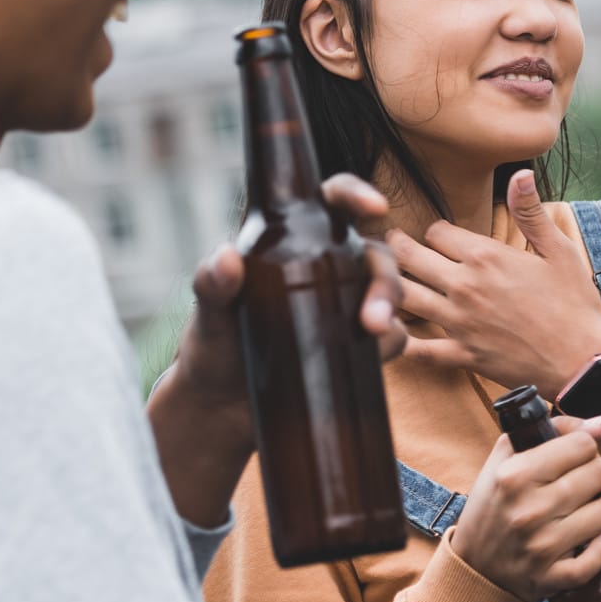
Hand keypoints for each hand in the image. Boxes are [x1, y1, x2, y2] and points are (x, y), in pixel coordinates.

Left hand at [148, 174, 403, 526]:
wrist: (222, 406)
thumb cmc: (213, 346)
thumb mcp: (208, 314)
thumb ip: (211, 284)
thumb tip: (227, 257)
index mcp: (292, 240)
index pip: (333, 202)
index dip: (357, 195)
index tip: (374, 208)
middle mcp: (327, 266)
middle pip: (375, 255)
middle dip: (385, 280)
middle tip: (373, 320)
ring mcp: (345, 305)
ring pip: (390, 292)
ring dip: (392, 312)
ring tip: (372, 338)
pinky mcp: (356, 344)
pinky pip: (390, 336)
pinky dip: (391, 344)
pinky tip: (374, 360)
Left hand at [393, 172, 600, 397]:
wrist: (583, 361)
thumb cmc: (575, 305)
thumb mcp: (560, 252)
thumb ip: (531, 212)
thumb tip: (521, 174)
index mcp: (487, 257)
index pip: (436, 232)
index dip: (435, 232)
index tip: (436, 237)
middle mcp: (465, 286)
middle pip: (410, 258)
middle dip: (397, 247)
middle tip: (388, 244)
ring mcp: (459, 322)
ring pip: (405, 297)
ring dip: (388, 286)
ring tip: (381, 278)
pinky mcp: (461, 354)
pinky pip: (417, 349)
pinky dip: (398, 341)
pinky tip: (389, 332)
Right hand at [446, 415, 600, 601]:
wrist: (474, 566)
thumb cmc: (494, 506)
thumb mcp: (505, 460)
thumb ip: (550, 430)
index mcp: (514, 475)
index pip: (582, 444)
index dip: (584, 448)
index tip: (575, 459)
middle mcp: (529, 510)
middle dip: (598, 475)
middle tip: (585, 484)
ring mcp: (542, 546)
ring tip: (592, 508)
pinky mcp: (551, 577)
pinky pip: (599, 556)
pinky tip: (591, 539)